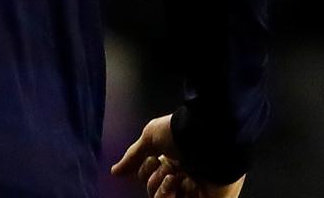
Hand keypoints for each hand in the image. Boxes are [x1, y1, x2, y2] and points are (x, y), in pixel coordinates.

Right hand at [111, 114, 244, 197]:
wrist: (208, 137)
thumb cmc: (180, 133)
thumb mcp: (150, 139)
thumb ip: (133, 157)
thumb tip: (115, 171)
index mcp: (175, 160)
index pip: (152, 178)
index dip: (146, 172)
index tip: (153, 159)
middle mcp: (185, 175)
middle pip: (156, 191)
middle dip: (154, 182)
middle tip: (166, 170)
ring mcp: (197, 190)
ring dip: (162, 190)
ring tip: (173, 177)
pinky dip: (169, 197)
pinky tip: (175, 185)